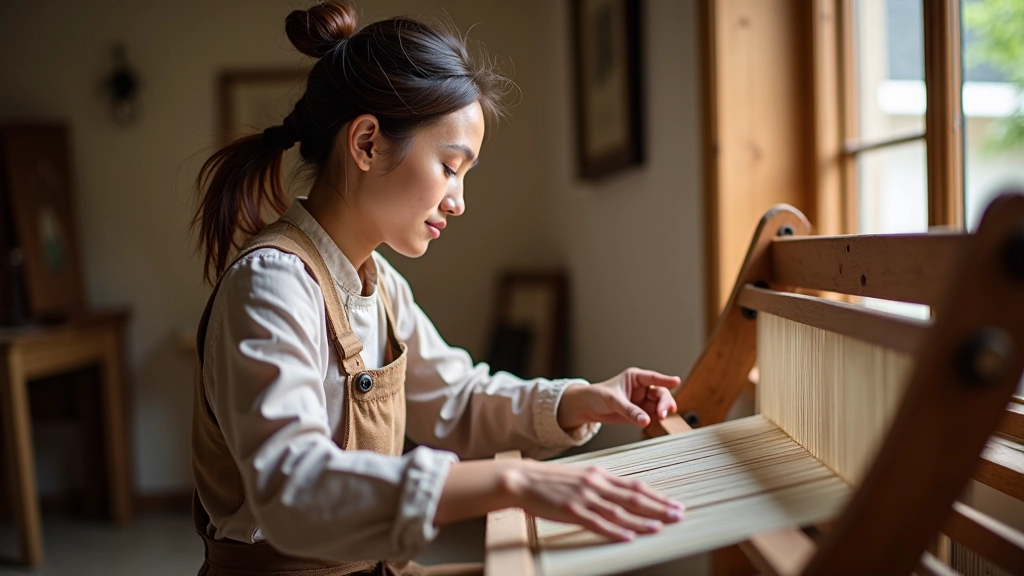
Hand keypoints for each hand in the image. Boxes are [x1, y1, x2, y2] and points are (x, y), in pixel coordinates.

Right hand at [502, 459, 684, 540]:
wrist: (523, 479)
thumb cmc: (549, 480)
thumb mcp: (580, 476)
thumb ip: (600, 484)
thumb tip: (620, 493)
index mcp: (599, 475)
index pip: (635, 486)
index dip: (656, 496)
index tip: (673, 503)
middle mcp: (596, 485)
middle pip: (633, 497)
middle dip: (659, 507)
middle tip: (678, 514)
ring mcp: (585, 498)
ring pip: (620, 511)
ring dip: (642, 520)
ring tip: (660, 527)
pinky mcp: (572, 511)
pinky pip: (598, 523)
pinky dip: (615, 531)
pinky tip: (628, 537)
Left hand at [557, 368, 679, 429]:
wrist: (588, 408)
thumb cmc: (598, 396)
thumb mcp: (613, 401)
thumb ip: (629, 411)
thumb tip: (645, 420)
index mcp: (635, 377)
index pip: (653, 378)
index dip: (665, 379)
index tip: (677, 381)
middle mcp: (642, 388)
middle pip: (660, 393)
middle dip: (664, 403)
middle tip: (662, 413)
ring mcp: (642, 401)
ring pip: (659, 405)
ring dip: (662, 411)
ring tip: (660, 418)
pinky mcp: (641, 413)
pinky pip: (653, 415)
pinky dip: (655, 419)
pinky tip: (653, 421)